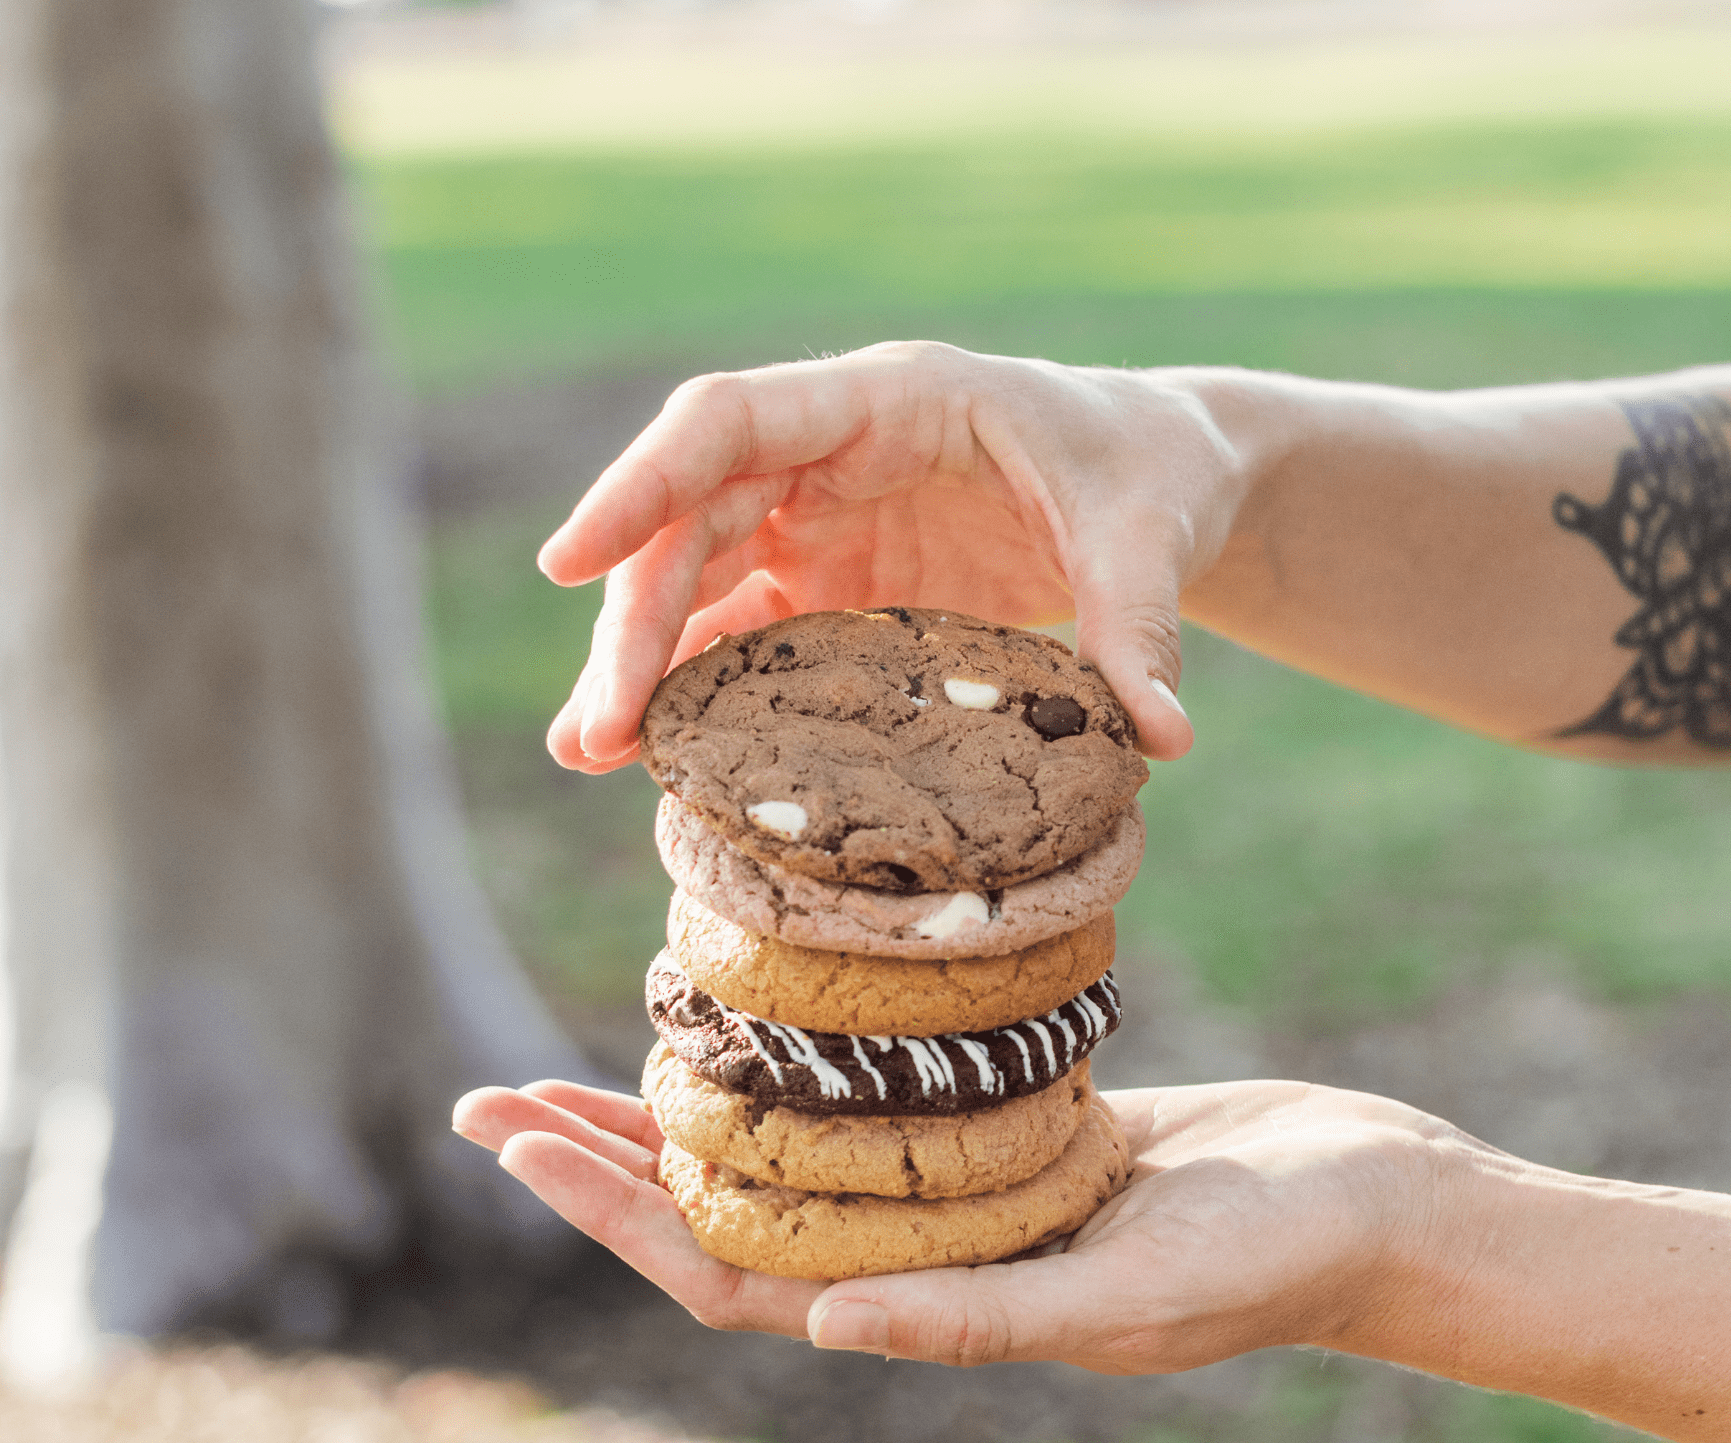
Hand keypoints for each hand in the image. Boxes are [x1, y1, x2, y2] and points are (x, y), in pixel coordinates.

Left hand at [449, 1078, 1461, 1372]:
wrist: (1373, 1199)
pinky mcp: (1002, 1126)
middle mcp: (923, 1251)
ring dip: (674, 1115)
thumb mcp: (1126, 1295)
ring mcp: (957, 1190)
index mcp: (929, 1307)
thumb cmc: (1272, 1259)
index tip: (517, 1140)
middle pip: (722, 1214)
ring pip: (778, 1153)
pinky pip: (861, 1096)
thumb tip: (818, 1328)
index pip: (725, 1273)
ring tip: (571, 1065)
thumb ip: (977, 1317)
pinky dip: (788, 1062)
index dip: (612, 1218)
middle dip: (602, 1163)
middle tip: (488, 1102)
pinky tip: (745, 1012)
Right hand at [540, 341, 1253, 772]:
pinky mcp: (835, 589)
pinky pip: (745, 635)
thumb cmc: (1151, 473)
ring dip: (645, 665)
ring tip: (595, 755)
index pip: (728, 421)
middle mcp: (830, 456)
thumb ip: (1141, 625)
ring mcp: (823, 525)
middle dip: (636, 621)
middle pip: (693, 522)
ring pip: (699, 583)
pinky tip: (657, 755)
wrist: (1162, 483)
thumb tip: (1162, 739)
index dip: (641, 485)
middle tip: (599, 733)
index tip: (568, 563)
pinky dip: (698, 689)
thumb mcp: (1151, 534)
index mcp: (888, 400)